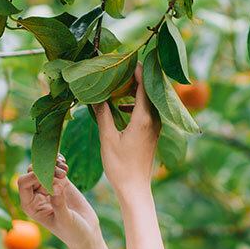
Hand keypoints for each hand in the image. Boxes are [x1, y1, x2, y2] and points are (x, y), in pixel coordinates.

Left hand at [16, 153, 101, 248]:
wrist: (86, 232)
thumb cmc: (73, 232)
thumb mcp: (65, 220)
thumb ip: (59, 204)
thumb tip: (55, 185)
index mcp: (30, 205)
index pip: (24, 184)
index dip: (33, 175)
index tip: (49, 174)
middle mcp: (35, 195)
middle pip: (31, 172)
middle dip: (44, 168)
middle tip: (62, 173)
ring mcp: (47, 187)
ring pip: (42, 167)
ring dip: (52, 164)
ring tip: (65, 170)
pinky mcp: (60, 182)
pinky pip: (54, 167)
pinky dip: (57, 162)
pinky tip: (64, 163)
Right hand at [91, 63, 160, 198]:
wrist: (135, 189)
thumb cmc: (120, 166)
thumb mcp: (108, 138)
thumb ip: (103, 113)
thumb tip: (94, 95)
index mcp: (144, 118)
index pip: (144, 84)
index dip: (135, 69)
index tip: (123, 59)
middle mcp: (154, 119)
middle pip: (149, 89)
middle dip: (134, 77)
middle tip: (117, 68)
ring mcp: (155, 127)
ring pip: (148, 100)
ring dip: (134, 90)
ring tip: (117, 84)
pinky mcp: (152, 133)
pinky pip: (147, 110)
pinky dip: (135, 103)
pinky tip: (121, 107)